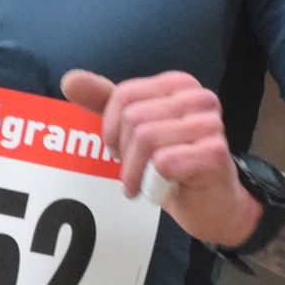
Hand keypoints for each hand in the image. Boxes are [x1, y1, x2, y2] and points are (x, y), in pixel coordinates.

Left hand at [59, 68, 262, 246]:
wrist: (212, 204)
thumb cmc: (174, 165)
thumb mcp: (135, 130)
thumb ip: (105, 102)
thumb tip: (70, 79)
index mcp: (179, 84)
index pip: (124, 96)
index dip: (112, 129)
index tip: (122, 150)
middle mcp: (199, 97)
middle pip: (134, 118)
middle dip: (124, 154)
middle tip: (135, 173)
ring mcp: (210, 124)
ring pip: (146, 139)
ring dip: (136, 172)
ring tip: (146, 184)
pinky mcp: (214, 153)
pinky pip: (164, 161)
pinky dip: (155, 182)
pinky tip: (165, 188)